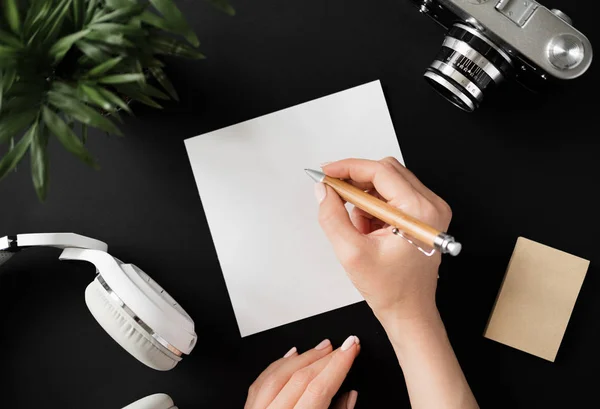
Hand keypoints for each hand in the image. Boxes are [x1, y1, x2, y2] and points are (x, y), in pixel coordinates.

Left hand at [245, 336, 359, 408]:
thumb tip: (348, 394)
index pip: (318, 389)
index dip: (338, 364)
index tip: (352, 347)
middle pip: (300, 379)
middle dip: (325, 358)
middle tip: (344, 345)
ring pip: (278, 375)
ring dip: (304, 357)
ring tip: (323, 347)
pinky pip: (260, 383)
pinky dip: (278, 365)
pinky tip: (292, 355)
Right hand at [316, 158, 452, 321]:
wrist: (409, 310)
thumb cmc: (390, 289)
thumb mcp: (351, 253)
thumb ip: (332, 216)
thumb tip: (323, 190)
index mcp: (418, 212)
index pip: (380, 171)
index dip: (349, 168)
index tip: (327, 172)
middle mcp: (430, 206)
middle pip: (386, 172)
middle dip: (356, 184)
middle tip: (334, 197)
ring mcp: (430, 210)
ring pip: (388, 183)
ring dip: (365, 199)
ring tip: (359, 230)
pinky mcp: (424, 215)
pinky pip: (393, 196)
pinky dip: (374, 208)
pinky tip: (369, 232)